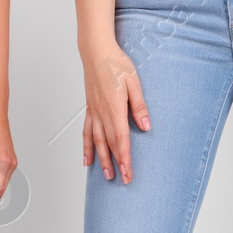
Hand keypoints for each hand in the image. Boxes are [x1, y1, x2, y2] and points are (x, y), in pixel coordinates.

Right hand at [80, 41, 149, 183]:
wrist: (96, 51)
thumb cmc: (116, 63)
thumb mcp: (135, 83)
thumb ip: (139, 107)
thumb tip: (146, 127)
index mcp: (114, 108)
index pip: (120, 140)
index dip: (124, 159)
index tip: (128, 173)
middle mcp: (102, 113)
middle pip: (109, 144)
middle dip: (116, 164)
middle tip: (122, 180)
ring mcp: (94, 112)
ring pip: (97, 142)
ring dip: (102, 160)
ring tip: (106, 175)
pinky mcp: (90, 109)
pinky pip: (86, 132)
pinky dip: (86, 147)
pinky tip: (87, 159)